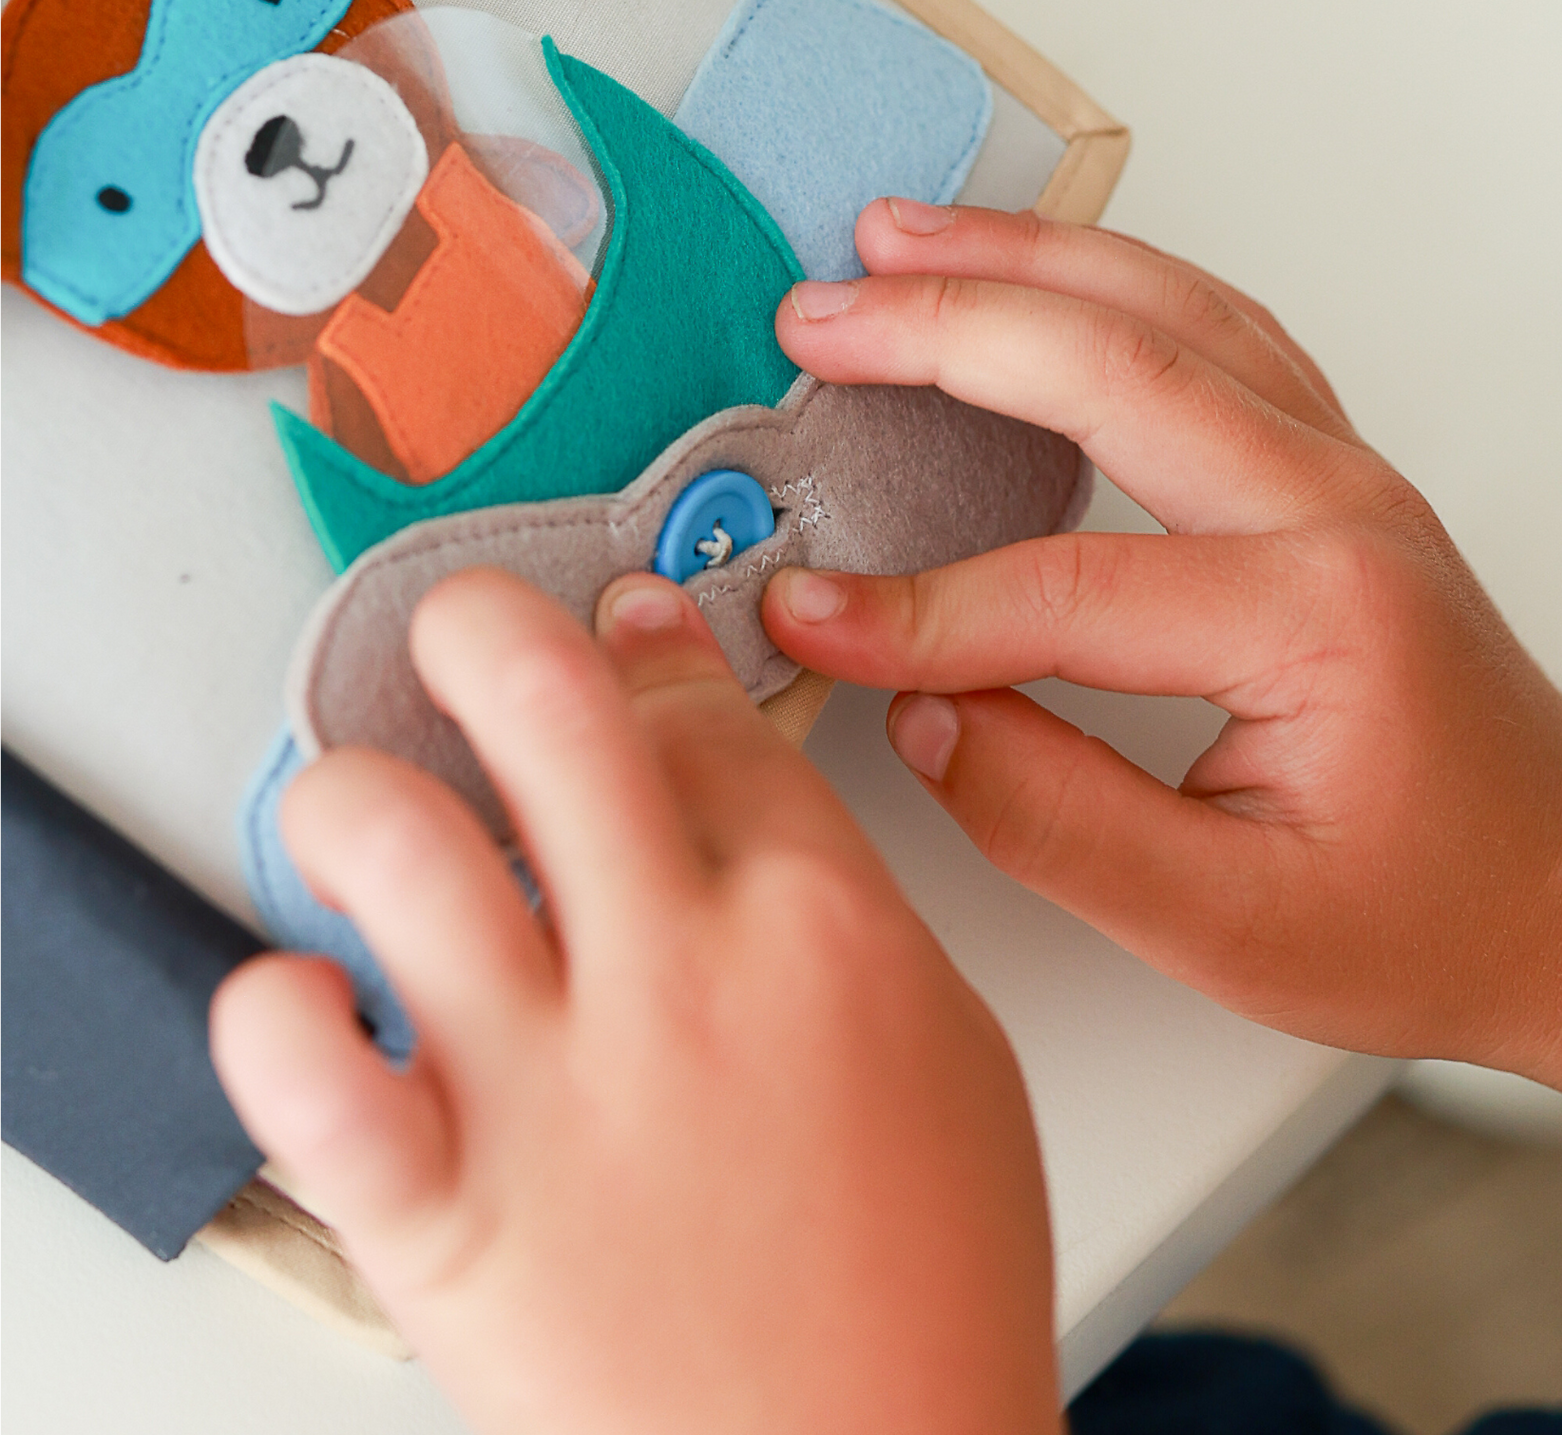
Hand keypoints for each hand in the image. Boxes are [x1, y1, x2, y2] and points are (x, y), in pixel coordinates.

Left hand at [211, 569, 1060, 1434]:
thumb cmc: (927, 1284)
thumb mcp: (945, 1046)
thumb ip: (844, 903)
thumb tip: (751, 803)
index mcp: (818, 923)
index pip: (697, 714)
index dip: (646, 642)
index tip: (616, 619)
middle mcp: (678, 976)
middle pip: (547, 707)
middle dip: (483, 625)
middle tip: (457, 635)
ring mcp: (556, 1093)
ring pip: (397, 851)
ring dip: (352, 802)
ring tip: (359, 822)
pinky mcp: (453, 1225)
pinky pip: (312, 1088)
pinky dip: (274, 1022)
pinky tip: (299, 1002)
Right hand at [759, 198, 1561, 1066]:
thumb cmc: (1432, 914)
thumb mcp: (1235, 930)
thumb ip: (1059, 824)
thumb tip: (922, 721)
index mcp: (1318, 620)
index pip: (1069, 589)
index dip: (916, 608)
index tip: (803, 615)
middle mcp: (1339, 508)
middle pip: (1119, 369)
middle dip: (950, 330)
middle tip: (816, 318)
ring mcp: (1343, 466)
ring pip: (1170, 309)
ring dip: (1027, 258)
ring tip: (896, 239)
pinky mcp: (1329, 462)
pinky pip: (1211, 326)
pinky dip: (1108, 276)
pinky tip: (1035, 267)